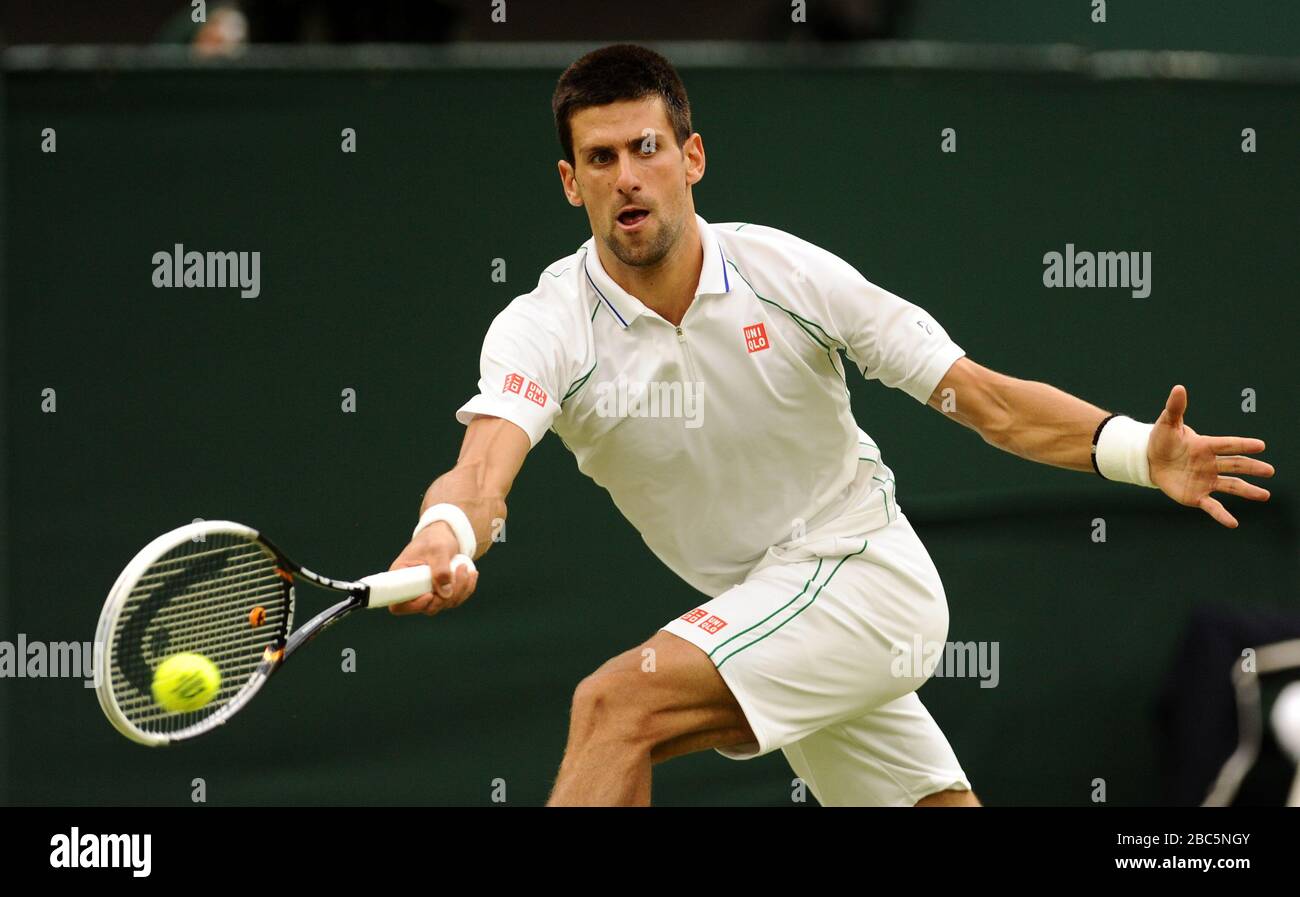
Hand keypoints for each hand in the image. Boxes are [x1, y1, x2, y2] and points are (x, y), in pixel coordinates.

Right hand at [386, 521, 479, 615]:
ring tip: (465, 567)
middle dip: (447, 594)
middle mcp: (411, 590)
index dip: (413, 606)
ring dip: (460, 589)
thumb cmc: (435, 539)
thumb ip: (441, 569)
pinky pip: (455, 600)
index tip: (430, 594)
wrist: (444, 535)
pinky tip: (472, 573)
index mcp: (400, 578)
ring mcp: (427, 593)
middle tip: (459, 569)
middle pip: (427, 607)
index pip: (398, 605)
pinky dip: (466, 588)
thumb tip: (445, 594)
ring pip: (444, 604)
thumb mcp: (438, 549)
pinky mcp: (441, 594)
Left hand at [1148, 385, 1273, 527]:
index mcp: (1206, 446)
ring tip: (1265, 495)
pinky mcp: (1197, 496)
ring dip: (1247, 491)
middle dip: (1252, 468)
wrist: (1150, 461)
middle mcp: (1211, 464)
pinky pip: (1212, 506)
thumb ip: (1175, 408)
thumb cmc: (1161, 440)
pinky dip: (1222, 514)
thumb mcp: (1167, 424)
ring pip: (1231, 486)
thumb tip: (1179, 387)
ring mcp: (1206, 480)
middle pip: (1235, 465)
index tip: (1260, 445)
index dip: (1242, 445)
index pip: (1227, 445)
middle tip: (1270, 471)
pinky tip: (1233, 523)